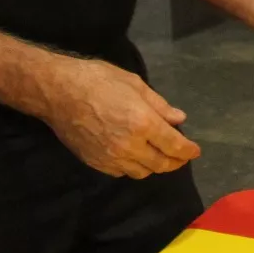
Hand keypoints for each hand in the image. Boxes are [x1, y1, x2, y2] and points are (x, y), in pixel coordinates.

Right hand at [38, 57, 200, 178]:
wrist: (58, 93)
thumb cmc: (98, 80)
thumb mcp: (135, 84)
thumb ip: (159, 105)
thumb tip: (179, 119)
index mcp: (143, 123)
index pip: (174, 146)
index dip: (188, 151)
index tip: (195, 151)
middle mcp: (130, 146)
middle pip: (161, 164)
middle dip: (175, 162)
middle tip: (181, 156)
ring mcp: (111, 157)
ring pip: (142, 172)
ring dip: (154, 166)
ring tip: (159, 156)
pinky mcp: (96, 163)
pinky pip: (122, 172)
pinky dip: (133, 167)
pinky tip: (135, 156)